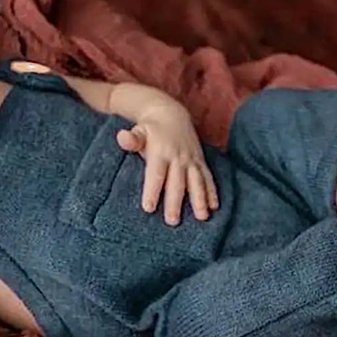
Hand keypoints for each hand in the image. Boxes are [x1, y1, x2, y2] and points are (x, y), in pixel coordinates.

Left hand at [116, 104, 218, 223]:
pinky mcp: (201, 161)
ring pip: (196, 181)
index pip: (156, 174)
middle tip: (172, 221)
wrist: (172, 114)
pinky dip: (212, 191)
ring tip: (202, 217)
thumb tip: (122, 137)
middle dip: (175, 202)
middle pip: (177, 182)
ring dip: (200, 199)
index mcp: (160, 152)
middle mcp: (178, 157)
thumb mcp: (139, 132)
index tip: (149, 208)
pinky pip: (208, 177)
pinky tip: (215, 206)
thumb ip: (132, 139)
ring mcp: (191, 159)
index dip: (152, 191)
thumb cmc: (150, 130)